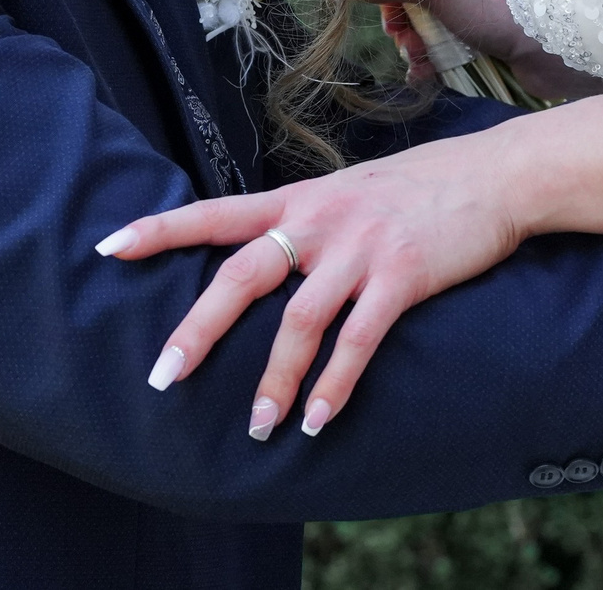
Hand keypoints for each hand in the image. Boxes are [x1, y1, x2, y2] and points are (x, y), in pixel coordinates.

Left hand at [95, 128, 525, 440]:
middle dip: (198, 331)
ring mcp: (359, 250)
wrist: (492, 176)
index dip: (160, 229)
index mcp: (297, 201)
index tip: (110, 247)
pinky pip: (359, 340)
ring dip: (275, 380)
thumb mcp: (345, 192)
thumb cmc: (416, 188)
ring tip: (257, 426)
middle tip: (163, 376)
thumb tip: (262, 251)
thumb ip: (302, 221)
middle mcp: (318, 222)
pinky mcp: (401, 277)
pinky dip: (335, 384)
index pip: (214, 213)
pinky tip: (319, 419)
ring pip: (298, 321)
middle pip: (240, 276)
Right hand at [350, 0, 602, 101]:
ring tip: (416, 58)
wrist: (561, 46)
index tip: (386, 9)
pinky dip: (435, 63)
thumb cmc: (502, 0)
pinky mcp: (492, 43)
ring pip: (435, 28)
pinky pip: (453, 51)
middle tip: (401, 38)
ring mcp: (484, 11)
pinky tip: (424, 75)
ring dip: (418, 45)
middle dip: (405, 23)